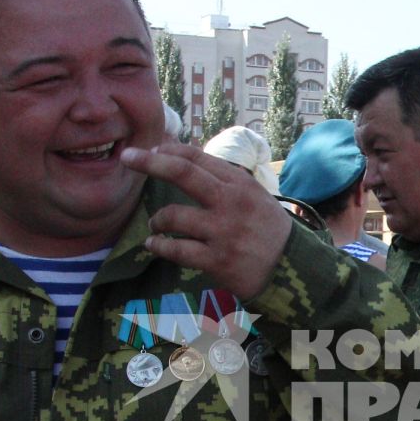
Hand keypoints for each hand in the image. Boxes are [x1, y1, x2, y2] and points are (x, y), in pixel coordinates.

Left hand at [124, 144, 292, 300]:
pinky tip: (154, 244)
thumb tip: (180, 157)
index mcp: (239, 184)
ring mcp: (223, 232)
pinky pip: (176, 250)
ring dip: (157, 219)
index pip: (197, 158)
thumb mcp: (253, 195)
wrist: (292, 269)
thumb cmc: (266, 229)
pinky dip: (159, 245)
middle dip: (149, 163)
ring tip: (156, 225)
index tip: (150, 151)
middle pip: (183, 174)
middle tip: (127, 159)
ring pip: (173, 216)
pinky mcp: (217, 260)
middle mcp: (231, 203)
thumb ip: (223, 180)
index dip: (169, 151)